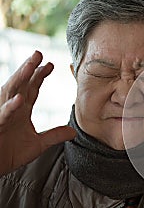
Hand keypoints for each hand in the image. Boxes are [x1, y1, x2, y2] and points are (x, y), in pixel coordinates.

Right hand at [0, 51, 75, 175]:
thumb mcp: (37, 145)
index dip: (40, 76)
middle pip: (21, 85)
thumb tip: (73, 132)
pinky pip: (3, 115)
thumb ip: (53, 136)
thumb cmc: (8, 154)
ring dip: (20, 79)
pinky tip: (20, 99)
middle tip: (39, 53)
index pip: (31, 88)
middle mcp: (11, 108)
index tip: (51, 64)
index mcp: (21, 110)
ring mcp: (2, 115)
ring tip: (30, 65)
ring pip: (10, 93)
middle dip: (29, 68)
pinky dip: (11, 107)